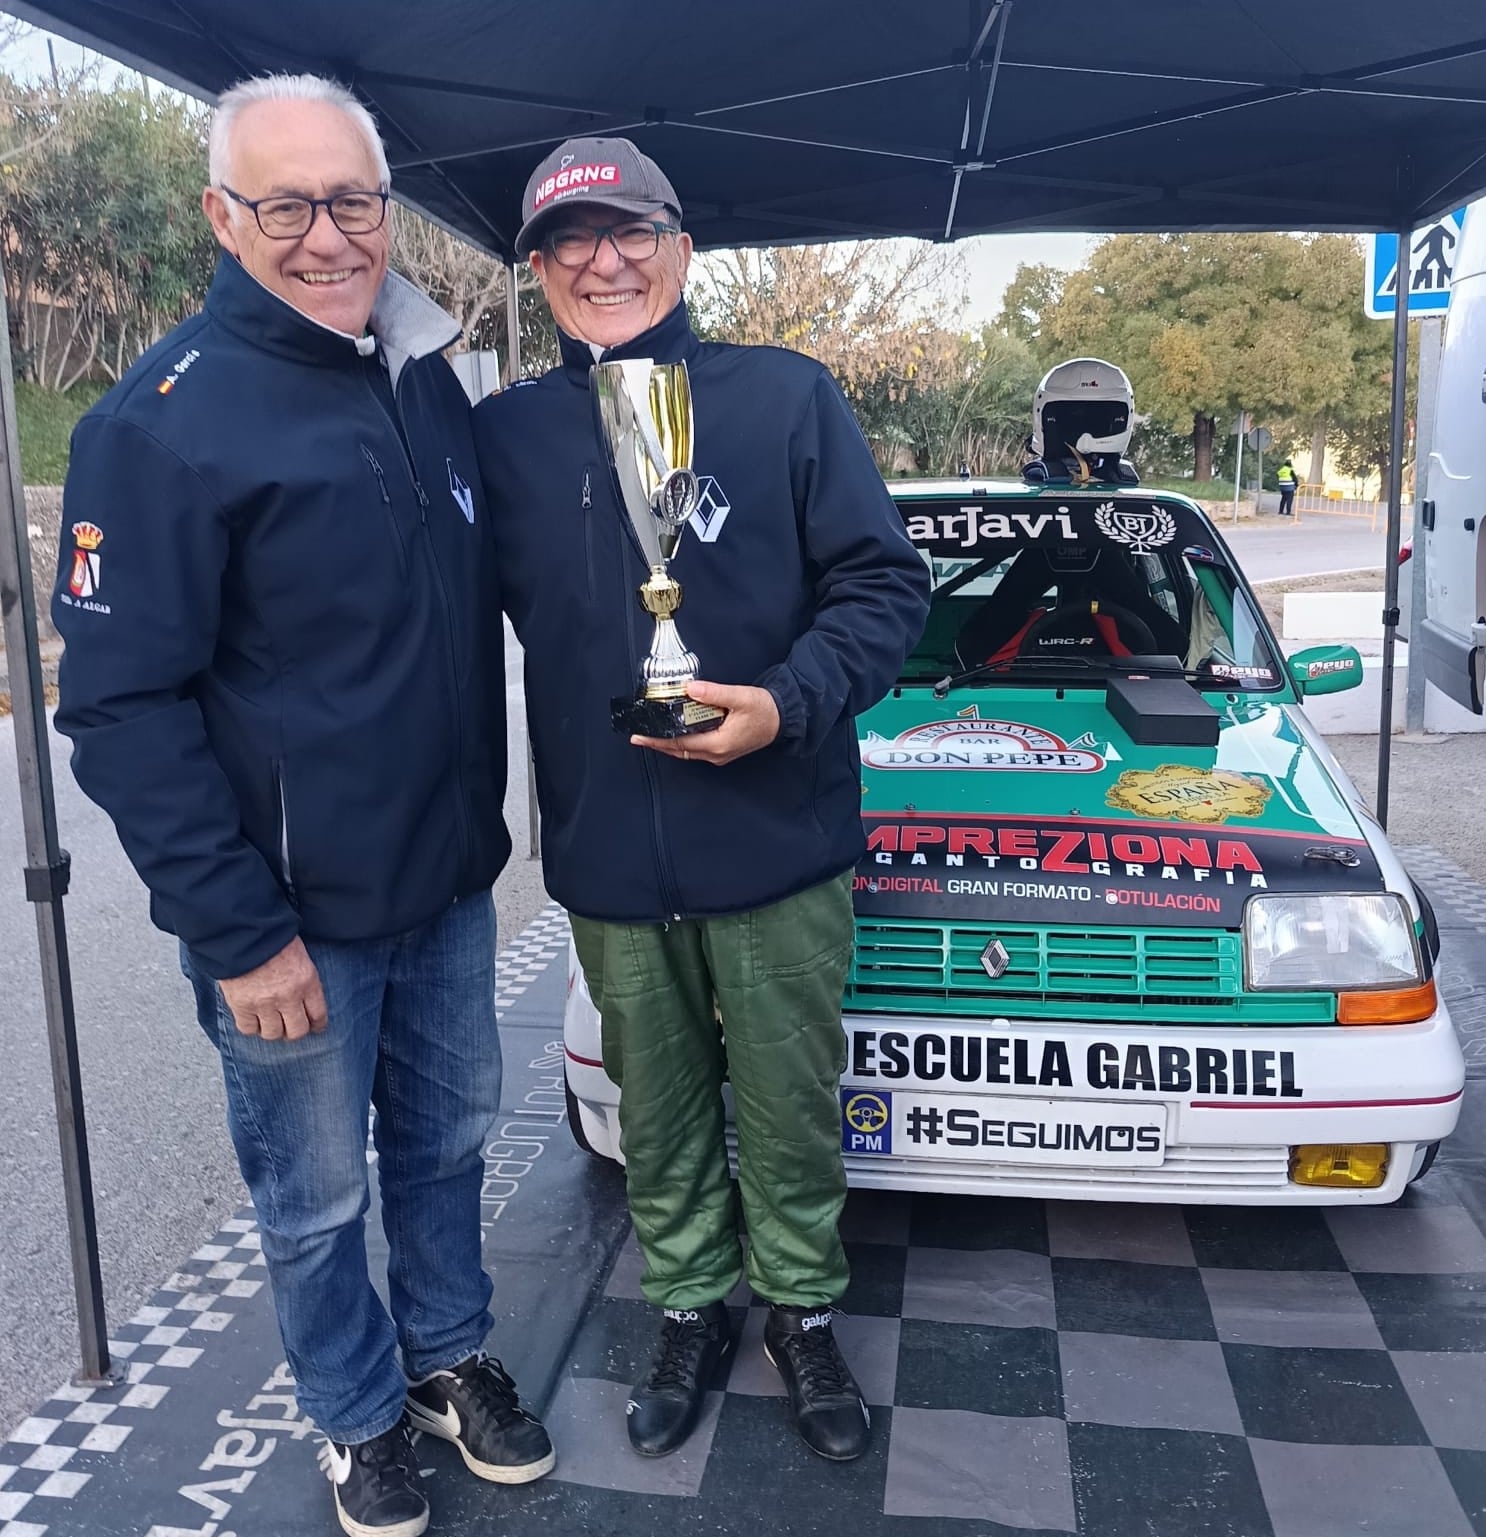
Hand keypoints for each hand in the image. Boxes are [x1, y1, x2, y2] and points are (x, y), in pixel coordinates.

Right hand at [219, 937, 327, 1041]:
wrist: (243, 932)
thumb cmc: (273, 938)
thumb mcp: (301, 955)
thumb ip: (304, 980)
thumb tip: (306, 1000)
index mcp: (307, 981)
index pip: (318, 1015)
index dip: (316, 1025)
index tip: (314, 1027)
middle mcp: (288, 996)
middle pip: (297, 1031)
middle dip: (295, 1032)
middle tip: (290, 1027)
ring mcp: (264, 1003)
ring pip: (273, 1033)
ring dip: (272, 1030)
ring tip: (270, 1022)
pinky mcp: (241, 1005)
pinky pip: (249, 1029)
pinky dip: (251, 1026)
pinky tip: (252, 1018)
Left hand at [632, 680, 780, 767]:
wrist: (783, 719)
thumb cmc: (765, 710)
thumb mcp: (740, 697)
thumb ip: (714, 693)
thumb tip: (690, 689)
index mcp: (718, 743)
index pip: (680, 743)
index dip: (658, 740)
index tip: (640, 736)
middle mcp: (717, 754)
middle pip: (679, 751)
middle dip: (658, 744)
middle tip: (639, 737)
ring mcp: (720, 754)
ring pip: (687, 752)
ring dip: (669, 744)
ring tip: (652, 735)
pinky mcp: (724, 750)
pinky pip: (696, 750)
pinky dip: (683, 743)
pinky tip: (676, 734)